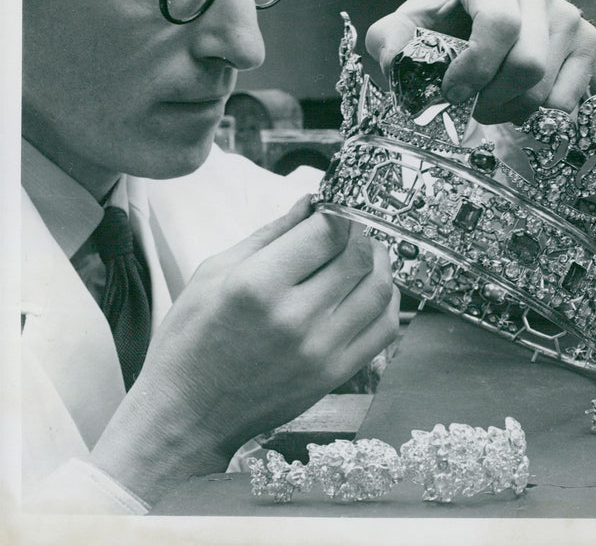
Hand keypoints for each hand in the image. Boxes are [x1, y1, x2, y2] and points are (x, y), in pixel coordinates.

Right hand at [90, 196, 398, 503]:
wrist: (187, 413)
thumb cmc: (190, 339)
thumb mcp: (214, 273)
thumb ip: (270, 235)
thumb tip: (311, 203)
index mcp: (257, 285)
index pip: (328, 232)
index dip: (339, 211)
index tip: (335, 207)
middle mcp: (294, 318)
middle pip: (359, 257)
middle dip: (360, 233)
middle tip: (349, 228)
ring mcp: (320, 350)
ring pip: (379, 290)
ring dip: (379, 263)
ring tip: (363, 254)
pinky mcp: (334, 375)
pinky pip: (383, 330)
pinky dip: (387, 302)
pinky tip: (369, 290)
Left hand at [365, 0, 595, 123]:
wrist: (477, 25)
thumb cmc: (444, 26)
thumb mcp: (407, 28)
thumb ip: (389, 39)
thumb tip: (395, 55)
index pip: (499, 24)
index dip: (476, 68)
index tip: (451, 91)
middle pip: (527, 64)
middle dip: (492, 99)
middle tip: (471, 107)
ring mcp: (568, 16)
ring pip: (546, 88)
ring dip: (510, 111)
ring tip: (491, 105)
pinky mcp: (587, 44)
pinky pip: (567, 100)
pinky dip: (537, 115)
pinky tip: (517, 102)